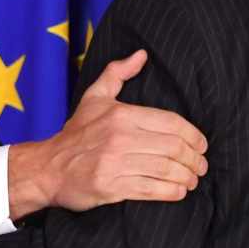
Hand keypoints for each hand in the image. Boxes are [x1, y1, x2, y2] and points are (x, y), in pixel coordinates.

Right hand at [7, 49, 207, 218]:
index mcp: (121, 115)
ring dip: (187, 177)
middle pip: (174, 148)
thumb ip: (117, 73)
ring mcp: (115, 164)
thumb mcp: (94, 97)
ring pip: (166, 170)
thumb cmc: (76, 133)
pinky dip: (172, 192)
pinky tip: (179, 191)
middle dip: (195, 159)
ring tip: (192, 179)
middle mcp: (120, 138)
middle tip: (200, 166)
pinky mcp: (111, 188)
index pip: (172, 123)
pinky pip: (151, 190)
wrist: (47, 168)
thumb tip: (141, 55)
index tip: (202, 145)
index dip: (194, 136)